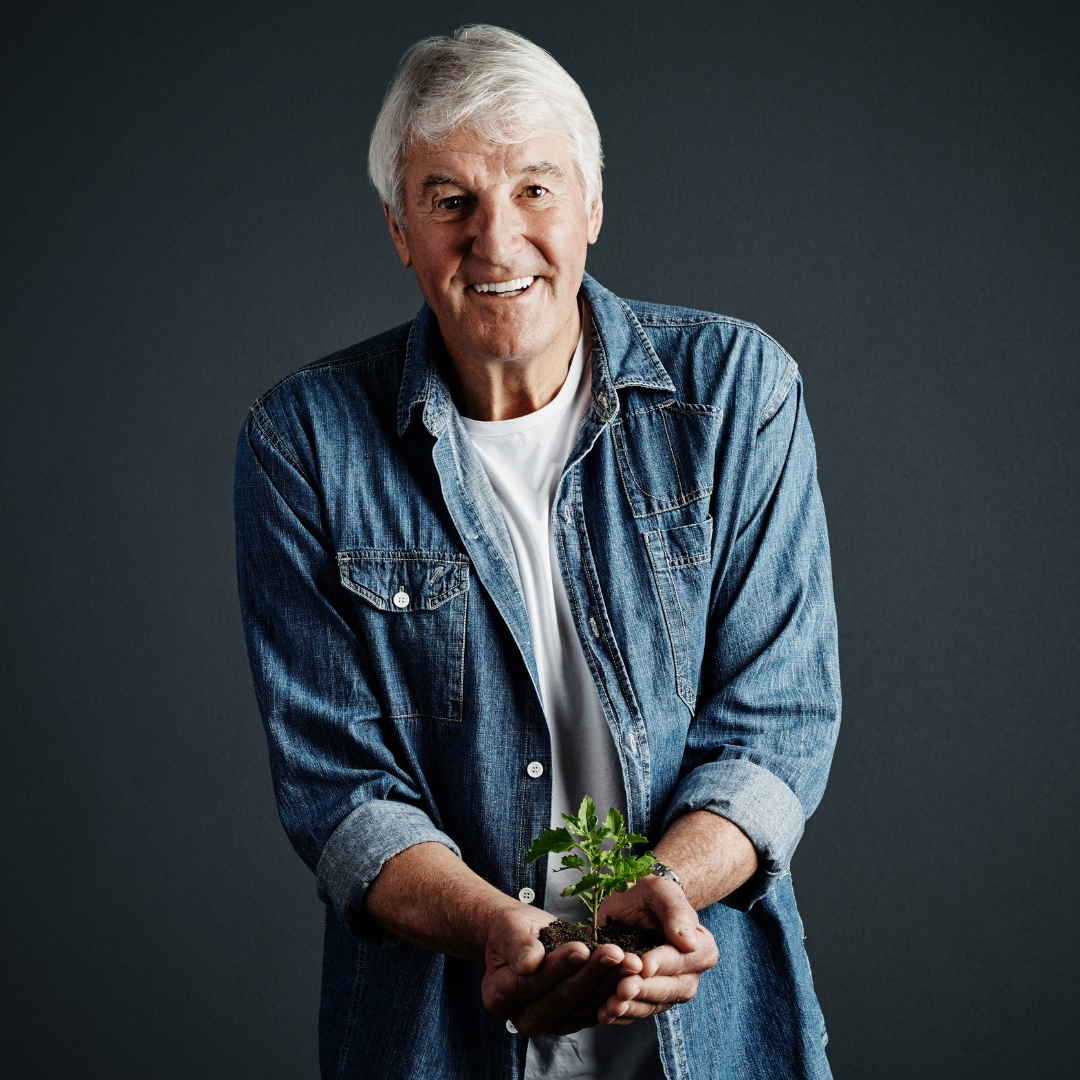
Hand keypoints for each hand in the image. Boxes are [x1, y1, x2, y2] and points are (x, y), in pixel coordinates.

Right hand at [481, 904, 643, 1036]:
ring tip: (626, 959)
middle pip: (561, 998)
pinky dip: (612, 991)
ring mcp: (548, 1024)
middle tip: (614, 952)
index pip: (534, 984)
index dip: (560, 966)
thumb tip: (529, 963)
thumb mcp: (507, 928)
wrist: (522, 938)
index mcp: (499, 996)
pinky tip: (626, 970)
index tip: (582, 948)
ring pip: (582, 1006)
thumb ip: (516, 945)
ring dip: (607, 983)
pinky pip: (594, 1009)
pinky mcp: (570, 1021)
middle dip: (590, 974)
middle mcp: (522, 1018)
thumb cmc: (512, 930)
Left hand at [594, 875, 718, 1024]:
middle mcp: (689, 975)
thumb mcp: (662, 891)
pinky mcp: (646, 999)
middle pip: (669, 989)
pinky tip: (603, 1013)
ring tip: (609, 1006)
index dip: (661, 964)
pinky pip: (635, 1012)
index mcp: (701, 949)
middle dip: (644, 990)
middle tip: (622, 989)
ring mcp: (667, 990)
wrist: (631, 903)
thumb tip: (690, 943)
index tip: (642, 966)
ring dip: (630, 1008)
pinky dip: (620, 1015)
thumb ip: (676, 913)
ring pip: (652, 1005)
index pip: (681, 960)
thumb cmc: (650, 893)